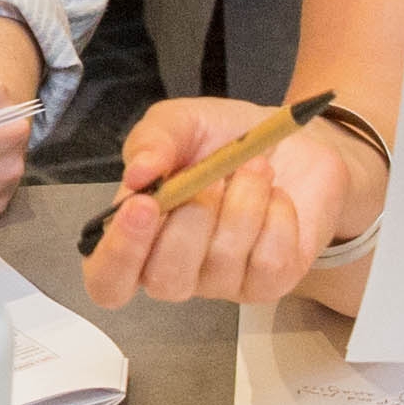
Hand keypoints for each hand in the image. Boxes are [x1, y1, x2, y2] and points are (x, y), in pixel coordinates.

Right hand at [83, 96, 375, 309]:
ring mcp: (222, 281)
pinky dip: (276, 216)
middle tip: (211, 177)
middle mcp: (174, 267)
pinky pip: (268, 262)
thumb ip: (152, 140)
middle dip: (191, 219)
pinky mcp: (268, 282)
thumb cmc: (226, 137)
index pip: (107, 280)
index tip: (143, 206)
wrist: (296, 141)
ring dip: (242, 203)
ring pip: (221, 262)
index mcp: (138, 234)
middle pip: (163, 280)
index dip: (118, 255)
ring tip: (254, 168)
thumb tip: (137, 175)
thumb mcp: (182, 122)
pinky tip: (276, 196)